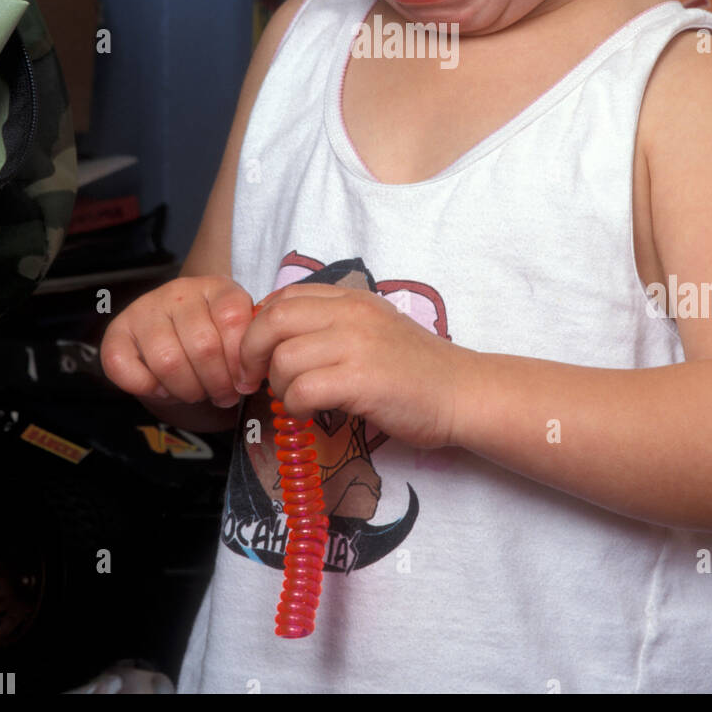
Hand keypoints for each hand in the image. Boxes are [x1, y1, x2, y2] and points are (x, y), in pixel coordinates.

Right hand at [100, 275, 256, 407]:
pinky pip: (124, 367)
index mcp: (216, 287)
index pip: (233, 319)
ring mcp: (145, 309)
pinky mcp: (117, 331)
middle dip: (217, 383)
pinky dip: (147, 388)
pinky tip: (163, 388)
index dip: (241, 360)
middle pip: (203, 346)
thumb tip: (252, 377)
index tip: (244, 381)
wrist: (175, 335)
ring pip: (167, 361)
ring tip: (196, 393)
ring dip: (187, 389)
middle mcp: (179, 292)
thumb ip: (248, 347)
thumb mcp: (238, 334)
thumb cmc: (213, 337)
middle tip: (222, 395)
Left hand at [244, 283, 468, 448]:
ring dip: (279, 387)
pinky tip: (310, 413)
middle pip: (272, 321)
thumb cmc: (415, 369)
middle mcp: (351, 314)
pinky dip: (296, 406)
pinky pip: (304, 390)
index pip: (283, 297)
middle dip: (250, 353)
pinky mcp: (362, 381)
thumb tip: (277, 341)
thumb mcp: (372, 328)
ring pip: (283, 360)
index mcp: (350, 299)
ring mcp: (357, 345)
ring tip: (296, 400)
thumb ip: (332, 325)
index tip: (258, 353)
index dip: (258, 326)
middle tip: (253, 379)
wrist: (460, 392)